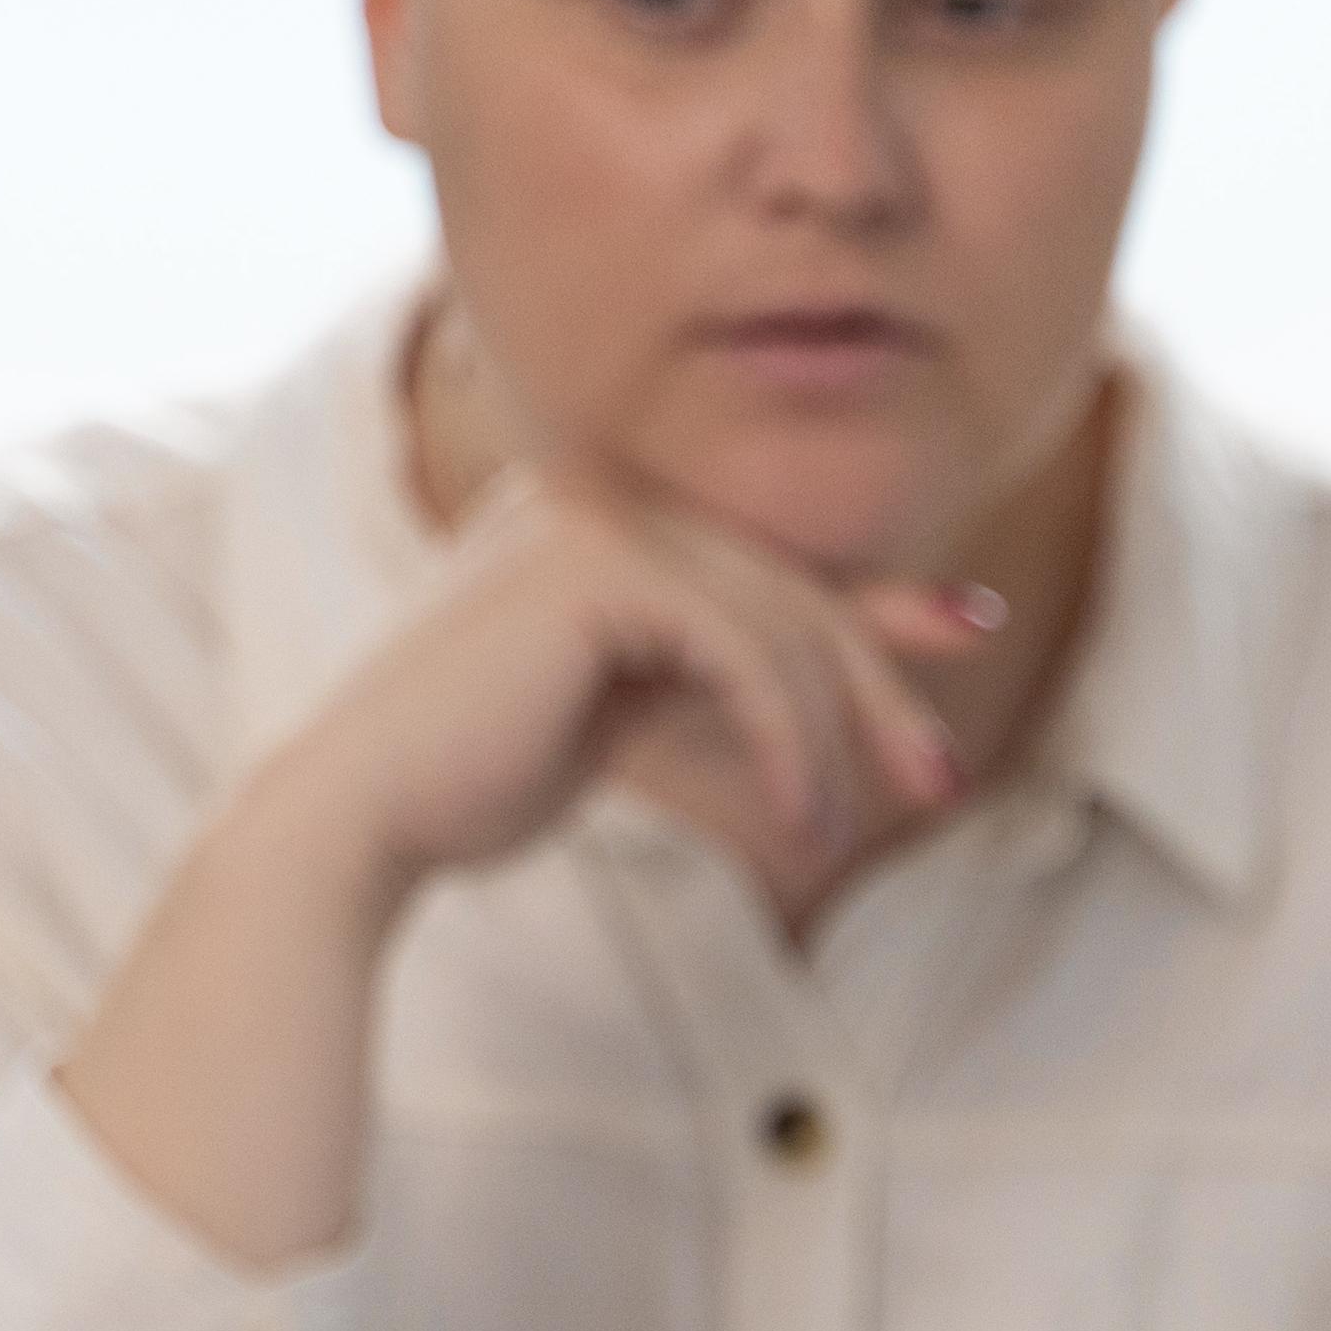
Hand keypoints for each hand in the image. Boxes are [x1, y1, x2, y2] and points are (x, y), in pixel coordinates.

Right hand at [227, 478, 997, 926]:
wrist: (359, 817)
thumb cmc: (470, 787)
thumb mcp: (617, 716)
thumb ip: (704, 680)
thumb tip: (812, 699)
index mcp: (587, 517)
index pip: (758, 561)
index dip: (873, 597)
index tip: (972, 626)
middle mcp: (592, 498)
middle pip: (785, 590)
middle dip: (879, 686)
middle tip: (945, 778)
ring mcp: (592, 520)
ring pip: (779, 624)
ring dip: (835, 738)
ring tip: (845, 831)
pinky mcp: (599, 571)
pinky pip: (746, 655)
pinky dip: (789, 742)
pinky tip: (803, 818)